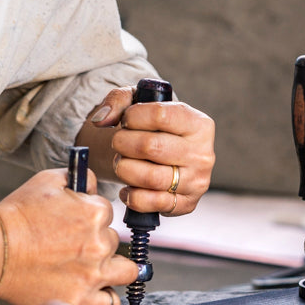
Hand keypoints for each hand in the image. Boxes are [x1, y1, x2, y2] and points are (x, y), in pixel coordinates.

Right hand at [0, 168, 137, 304]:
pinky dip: (106, 296)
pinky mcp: (80, 300)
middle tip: (72, 244)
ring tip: (95, 267)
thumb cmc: (15, 217)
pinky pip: (110, 302)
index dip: (90, 215)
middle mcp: (100, 245)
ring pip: (125, 271)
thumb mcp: (47, 181)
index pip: (107, 212)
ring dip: (113, 268)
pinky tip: (96, 289)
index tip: (74, 222)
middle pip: (113, 241)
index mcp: (96, 213)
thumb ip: (78, 178)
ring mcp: (92, 275)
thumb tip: (92, 184)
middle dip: (97, 241)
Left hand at [81, 86, 214, 216]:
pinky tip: (127, 188)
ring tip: (121, 163)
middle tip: (117, 143)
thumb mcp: (139, 103)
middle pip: (151, 147)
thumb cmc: (152, 129)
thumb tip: (101, 120)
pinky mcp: (186, 204)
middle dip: (123, 144)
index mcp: (199, 124)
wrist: (166, 159)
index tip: (126, 121)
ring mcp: (196, 182)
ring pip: (150, 177)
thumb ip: (118, 100)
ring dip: (124, 169)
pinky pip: (151, 203)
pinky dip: (131, 196)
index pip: (160, 115)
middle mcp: (203, 154)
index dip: (133, 117)